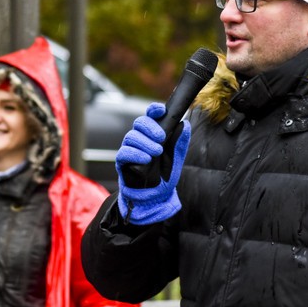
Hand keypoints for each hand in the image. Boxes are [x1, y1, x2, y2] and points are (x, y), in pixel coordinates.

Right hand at [116, 102, 190, 224]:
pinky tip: (146, 159)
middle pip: (139, 122)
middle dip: (150, 127)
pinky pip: (124, 152)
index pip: (151, 116)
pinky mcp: (122, 161)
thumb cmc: (164, 175)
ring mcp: (130, 149)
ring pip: (131, 136)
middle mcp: (140, 138)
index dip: (154, 110)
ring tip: (156, 152)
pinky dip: (136, 154)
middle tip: (161, 138)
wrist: (154, 196)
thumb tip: (185, 124)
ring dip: (145, 143)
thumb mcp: (177, 159)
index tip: (160, 110)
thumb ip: (180, 142)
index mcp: (153, 134)